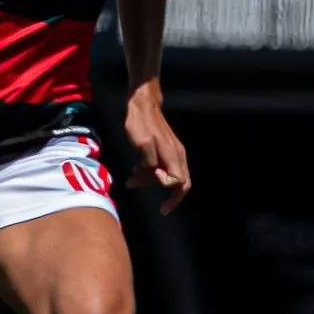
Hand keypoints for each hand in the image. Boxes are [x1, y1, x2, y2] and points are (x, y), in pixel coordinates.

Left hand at [124, 81, 190, 213]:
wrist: (142, 103)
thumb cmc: (140, 123)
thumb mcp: (142, 145)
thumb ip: (151, 164)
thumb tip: (157, 176)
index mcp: (173, 156)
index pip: (180, 182)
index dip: (166, 186)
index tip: (152, 177)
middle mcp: (177, 156)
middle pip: (182, 184)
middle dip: (172, 198)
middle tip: (162, 210)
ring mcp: (172, 152)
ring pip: (169, 176)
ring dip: (152, 182)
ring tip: (132, 181)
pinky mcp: (165, 149)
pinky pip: (163, 167)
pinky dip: (151, 173)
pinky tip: (136, 170)